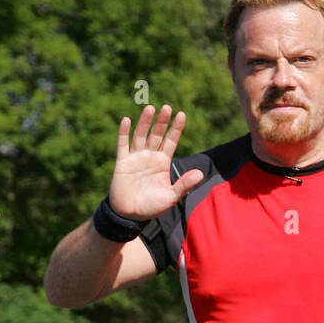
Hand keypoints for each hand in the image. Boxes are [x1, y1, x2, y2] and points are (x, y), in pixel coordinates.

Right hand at [109, 104, 203, 220]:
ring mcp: (136, 157)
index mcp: (163, 162)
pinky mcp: (122, 162)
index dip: (176, 128)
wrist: (130, 214)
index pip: (171, 141)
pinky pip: (123, 144)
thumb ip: (184, 185)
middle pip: (157, 134)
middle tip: (167, 107)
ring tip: (150, 108)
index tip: (181, 114)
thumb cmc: (152, 206)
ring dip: (145, 122)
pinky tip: (127, 120)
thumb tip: (200, 174)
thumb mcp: (171, 197)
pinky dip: (124, 132)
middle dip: (162, 121)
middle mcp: (150, 156)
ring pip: (141, 135)